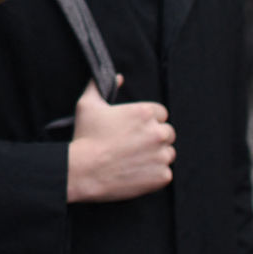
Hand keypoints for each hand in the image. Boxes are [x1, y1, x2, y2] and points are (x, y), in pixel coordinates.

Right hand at [66, 76, 174, 202]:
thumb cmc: (86, 137)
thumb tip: (118, 77)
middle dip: (155, 138)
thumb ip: (101, 86)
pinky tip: (137, 172)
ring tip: (135, 160)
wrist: (84, 171)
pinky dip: (155, 174)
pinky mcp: (161, 176)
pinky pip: (166, 173)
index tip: (136, 129)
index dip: (148, 121)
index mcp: (144, 112)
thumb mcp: (88, 105)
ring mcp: (161, 155)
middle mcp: (157, 132)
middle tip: (135, 145)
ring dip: (156, 156)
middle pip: (168, 133)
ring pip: (168, 153)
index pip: (161, 113)